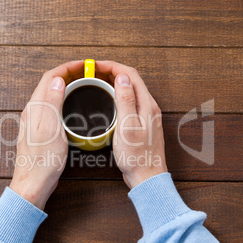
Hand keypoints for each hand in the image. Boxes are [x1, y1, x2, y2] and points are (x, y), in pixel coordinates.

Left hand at [10, 60, 83, 208]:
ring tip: (82, 83)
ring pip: (51, 94)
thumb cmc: (42, 161)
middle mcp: (33, 111)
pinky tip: (73, 105)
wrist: (34, 183)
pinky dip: (64, 99)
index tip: (83, 65)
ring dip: (65, 85)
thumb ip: (52, 102)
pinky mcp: (40, 130)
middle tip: (86, 72)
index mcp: (35, 108)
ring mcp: (35, 121)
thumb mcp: (50, 129)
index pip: (50, 77)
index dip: (66, 68)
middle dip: (67, 73)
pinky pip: (52, 106)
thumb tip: (57, 80)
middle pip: (49, 84)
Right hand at [96, 61, 167, 188]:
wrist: (147, 176)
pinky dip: (118, 94)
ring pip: (130, 89)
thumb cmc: (137, 156)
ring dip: (115, 82)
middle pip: (131, 79)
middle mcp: (149, 106)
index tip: (96, 65)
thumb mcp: (127, 126)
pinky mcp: (142, 123)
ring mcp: (146, 115)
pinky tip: (108, 100)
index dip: (112, 66)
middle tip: (94, 72)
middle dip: (112, 71)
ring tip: (98, 81)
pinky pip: (130, 101)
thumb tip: (122, 78)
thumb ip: (126, 100)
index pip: (130, 74)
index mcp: (146, 104)